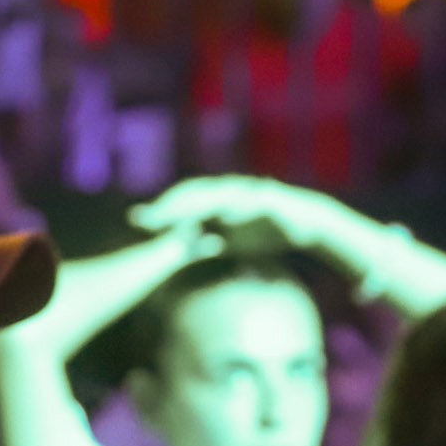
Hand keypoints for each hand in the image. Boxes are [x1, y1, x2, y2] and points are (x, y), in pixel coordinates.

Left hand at [131, 175, 357, 253]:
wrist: (306, 224)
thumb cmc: (267, 231)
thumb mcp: (232, 242)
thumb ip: (206, 243)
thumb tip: (180, 253)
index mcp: (218, 201)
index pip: (184, 201)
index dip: (162, 209)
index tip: (139, 221)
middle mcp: (229, 192)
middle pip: (194, 194)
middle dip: (172, 206)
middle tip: (151, 218)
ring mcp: (248, 193)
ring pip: (217, 196)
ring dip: (197, 204)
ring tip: (178, 215)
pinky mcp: (268, 198)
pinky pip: (249, 203)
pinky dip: (236, 209)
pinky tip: (223, 217)